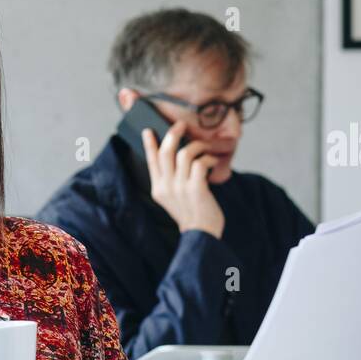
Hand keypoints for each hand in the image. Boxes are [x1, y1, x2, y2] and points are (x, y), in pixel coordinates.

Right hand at [141, 122, 224, 237]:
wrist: (201, 234)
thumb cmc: (192, 214)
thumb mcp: (174, 198)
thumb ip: (171, 181)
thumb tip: (178, 157)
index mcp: (158, 189)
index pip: (151, 162)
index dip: (149, 144)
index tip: (148, 131)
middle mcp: (166, 187)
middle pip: (165, 152)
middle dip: (173, 134)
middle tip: (181, 125)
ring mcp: (180, 188)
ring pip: (184, 154)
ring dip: (197, 146)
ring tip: (205, 149)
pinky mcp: (195, 188)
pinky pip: (200, 163)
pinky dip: (207, 159)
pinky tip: (212, 162)